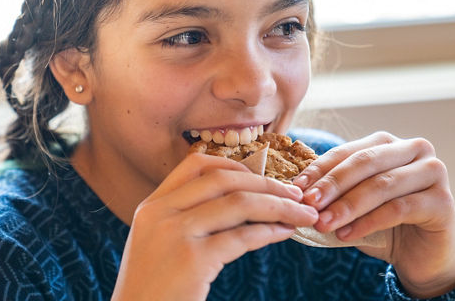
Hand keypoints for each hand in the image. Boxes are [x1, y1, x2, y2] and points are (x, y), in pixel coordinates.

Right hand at [112, 153, 318, 300]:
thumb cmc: (152, 291)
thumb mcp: (157, 245)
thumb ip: (184, 220)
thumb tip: (239, 202)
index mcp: (151, 206)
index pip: (196, 165)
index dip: (236, 166)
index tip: (262, 178)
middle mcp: (160, 213)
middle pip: (224, 180)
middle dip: (268, 184)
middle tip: (296, 194)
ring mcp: (175, 234)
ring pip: (239, 203)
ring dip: (280, 206)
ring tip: (302, 214)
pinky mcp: (192, 260)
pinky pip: (242, 237)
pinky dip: (270, 232)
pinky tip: (285, 233)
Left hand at [293, 132, 454, 297]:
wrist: (420, 257)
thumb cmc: (383, 226)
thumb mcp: (354, 204)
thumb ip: (333, 192)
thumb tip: (297, 190)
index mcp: (389, 143)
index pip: (348, 151)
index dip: (320, 169)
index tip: (297, 189)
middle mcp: (415, 150)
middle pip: (365, 163)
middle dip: (333, 185)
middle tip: (308, 204)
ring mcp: (433, 172)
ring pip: (381, 185)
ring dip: (347, 206)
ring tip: (323, 223)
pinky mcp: (443, 201)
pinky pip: (398, 209)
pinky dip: (368, 222)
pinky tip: (346, 235)